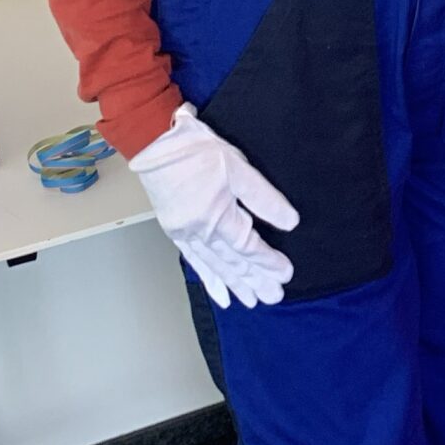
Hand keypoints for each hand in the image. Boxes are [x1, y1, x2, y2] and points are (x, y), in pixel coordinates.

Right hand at [129, 102, 298, 310]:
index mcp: (215, 215)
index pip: (247, 246)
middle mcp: (198, 231)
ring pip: (214, 265)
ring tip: (251, 301)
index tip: (285, 273)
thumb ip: (263, 198)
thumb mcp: (238, 167)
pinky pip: (195, 261)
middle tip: (274, 296)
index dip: (267, 261)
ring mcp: (185, 233)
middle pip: (232, 262)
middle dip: (254, 280)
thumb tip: (289, 221)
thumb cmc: (195, 150)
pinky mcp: (176, 232)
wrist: (154, 143)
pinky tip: (221, 294)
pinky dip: (209, 279)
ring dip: (235, 284)